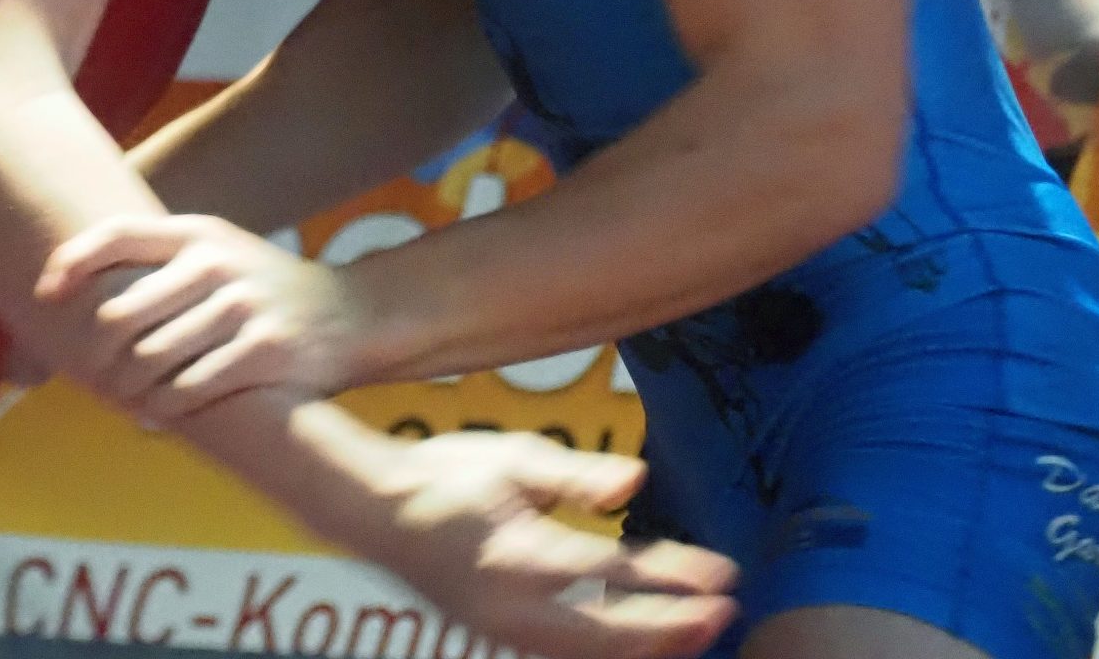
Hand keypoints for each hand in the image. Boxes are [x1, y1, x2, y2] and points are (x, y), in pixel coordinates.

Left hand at [39, 212, 369, 419]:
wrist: (351, 313)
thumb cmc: (263, 289)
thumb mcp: (218, 255)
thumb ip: (160, 265)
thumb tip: (75, 291)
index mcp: (196, 233)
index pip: (116, 233)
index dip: (70, 261)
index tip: (45, 294)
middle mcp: (215, 262)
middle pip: (121, 311)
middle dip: (98, 353)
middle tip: (93, 376)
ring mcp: (242, 304)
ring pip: (152, 357)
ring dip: (129, 388)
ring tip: (122, 399)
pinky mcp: (265, 348)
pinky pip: (193, 387)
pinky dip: (165, 408)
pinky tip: (155, 416)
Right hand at [363, 429, 737, 658]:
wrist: (371, 508)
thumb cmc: (441, 474)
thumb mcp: (511, 458)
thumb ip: (576, 476)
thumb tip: (637, 482)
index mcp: (521, 556)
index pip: (616, 573)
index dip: (675, 576)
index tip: (723, 573)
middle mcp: (514, 608)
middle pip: (611, 636)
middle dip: (674, 630)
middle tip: (726, 613)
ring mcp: (503, 630)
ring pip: (590, 655)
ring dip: (647, 646)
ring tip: (694, 633)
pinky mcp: (497, 635)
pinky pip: (567, 653)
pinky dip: (610, 649)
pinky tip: (637, 640)